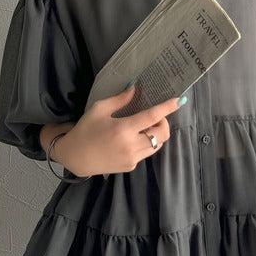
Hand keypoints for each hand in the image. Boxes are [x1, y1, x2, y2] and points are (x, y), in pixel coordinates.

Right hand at [56, 86, 184, 176]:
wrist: (75, 157)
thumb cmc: (86, 130)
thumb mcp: (99, 109)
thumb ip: (120, 100)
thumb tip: (135, 89)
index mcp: (123, 129)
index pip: (152, 116)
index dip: (167, 108)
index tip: (180, 100)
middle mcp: (131, 145)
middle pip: (162, 134)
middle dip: (163, 123)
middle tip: (154, 117)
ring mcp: (132, 158)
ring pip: (158, 144)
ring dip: (156, 134)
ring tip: (143, 127)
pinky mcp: (131, 166)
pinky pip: (147, 152)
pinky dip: (145, 143)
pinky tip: (132, 139)